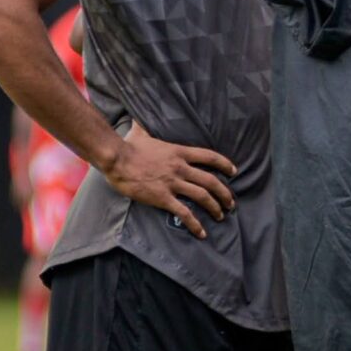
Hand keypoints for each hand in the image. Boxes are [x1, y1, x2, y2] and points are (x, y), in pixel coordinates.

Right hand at [104, 131, 235, 238]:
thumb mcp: (142, 132)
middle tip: (230, 203)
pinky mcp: (162, 198)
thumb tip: (139, 117)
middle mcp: (181, 168)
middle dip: (225, 194)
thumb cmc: (127, 146)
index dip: (225, 165)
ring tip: (221, 216)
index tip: (234, 172)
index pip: (210, 157)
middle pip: (211, 181)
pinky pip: (184, 213)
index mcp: (179, 152)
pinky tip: (201, 232)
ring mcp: (173, 183)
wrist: (116, 159)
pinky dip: (195, 224)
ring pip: (203, 197)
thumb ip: (146, 126)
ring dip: (215, 207)